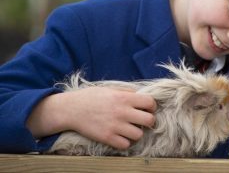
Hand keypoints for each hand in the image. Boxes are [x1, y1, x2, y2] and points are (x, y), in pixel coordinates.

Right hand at [27, 87, 155, 149]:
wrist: (71, 109)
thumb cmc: (91, 97)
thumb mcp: (110, 89)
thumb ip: (127, 92)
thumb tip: (141, 95)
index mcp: (124, 97)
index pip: (150, 102)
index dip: (151, 106)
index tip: (146, 108)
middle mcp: (122, 112)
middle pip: (149, 120)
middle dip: (148, 120)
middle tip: (141, 120)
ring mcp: (115, 126)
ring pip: (139, 134)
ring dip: (136, 133)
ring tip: (130, 129)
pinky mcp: (107, 138)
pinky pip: (125, 145)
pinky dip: (125, 142)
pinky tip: (120, 137)